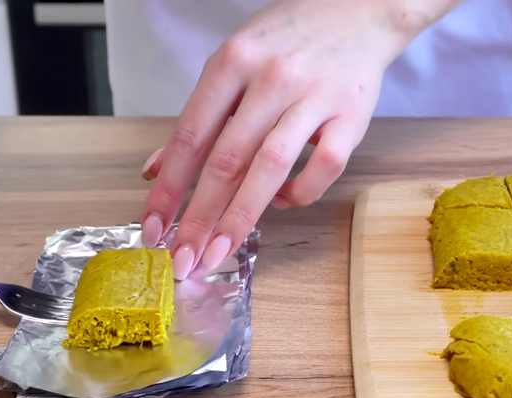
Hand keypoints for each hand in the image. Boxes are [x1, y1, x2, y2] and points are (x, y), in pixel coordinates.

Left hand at [140, 0, 461, 279]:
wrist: (358, 10)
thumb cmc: (290, 39)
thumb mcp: (235, 63)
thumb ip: (201, 117)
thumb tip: (156, 170)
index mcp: (233, 62)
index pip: (190, 136)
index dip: (169, 188)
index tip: (153, 227)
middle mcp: (271, 78)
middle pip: (226, 159)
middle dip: (199, 216)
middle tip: (182, 258)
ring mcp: (314, 97)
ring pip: (270, 168)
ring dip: (240, 217)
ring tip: (218, 252)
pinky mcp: (352, 115)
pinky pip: (324, 167)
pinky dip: (300, 193)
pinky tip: (284, 203)